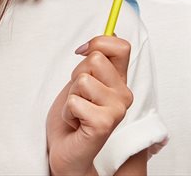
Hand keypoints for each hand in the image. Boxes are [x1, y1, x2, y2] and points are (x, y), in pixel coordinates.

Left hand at [47, 35, 133, 175]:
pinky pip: (74, 101)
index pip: (121, 46)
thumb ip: (94, 62)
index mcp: (120, 82)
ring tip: (77, 112)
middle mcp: (124, 94)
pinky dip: (67, 112)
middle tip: (79, 97)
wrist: (67, 152)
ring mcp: (117, 110)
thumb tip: (101, 37)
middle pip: (95, 59)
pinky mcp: (105, 123)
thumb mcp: (83, 82)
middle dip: (76, 75)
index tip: (83, 53)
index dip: (98, 42)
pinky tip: (75, 124)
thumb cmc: (73, 118)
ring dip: (71, 96)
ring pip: (82, 80)